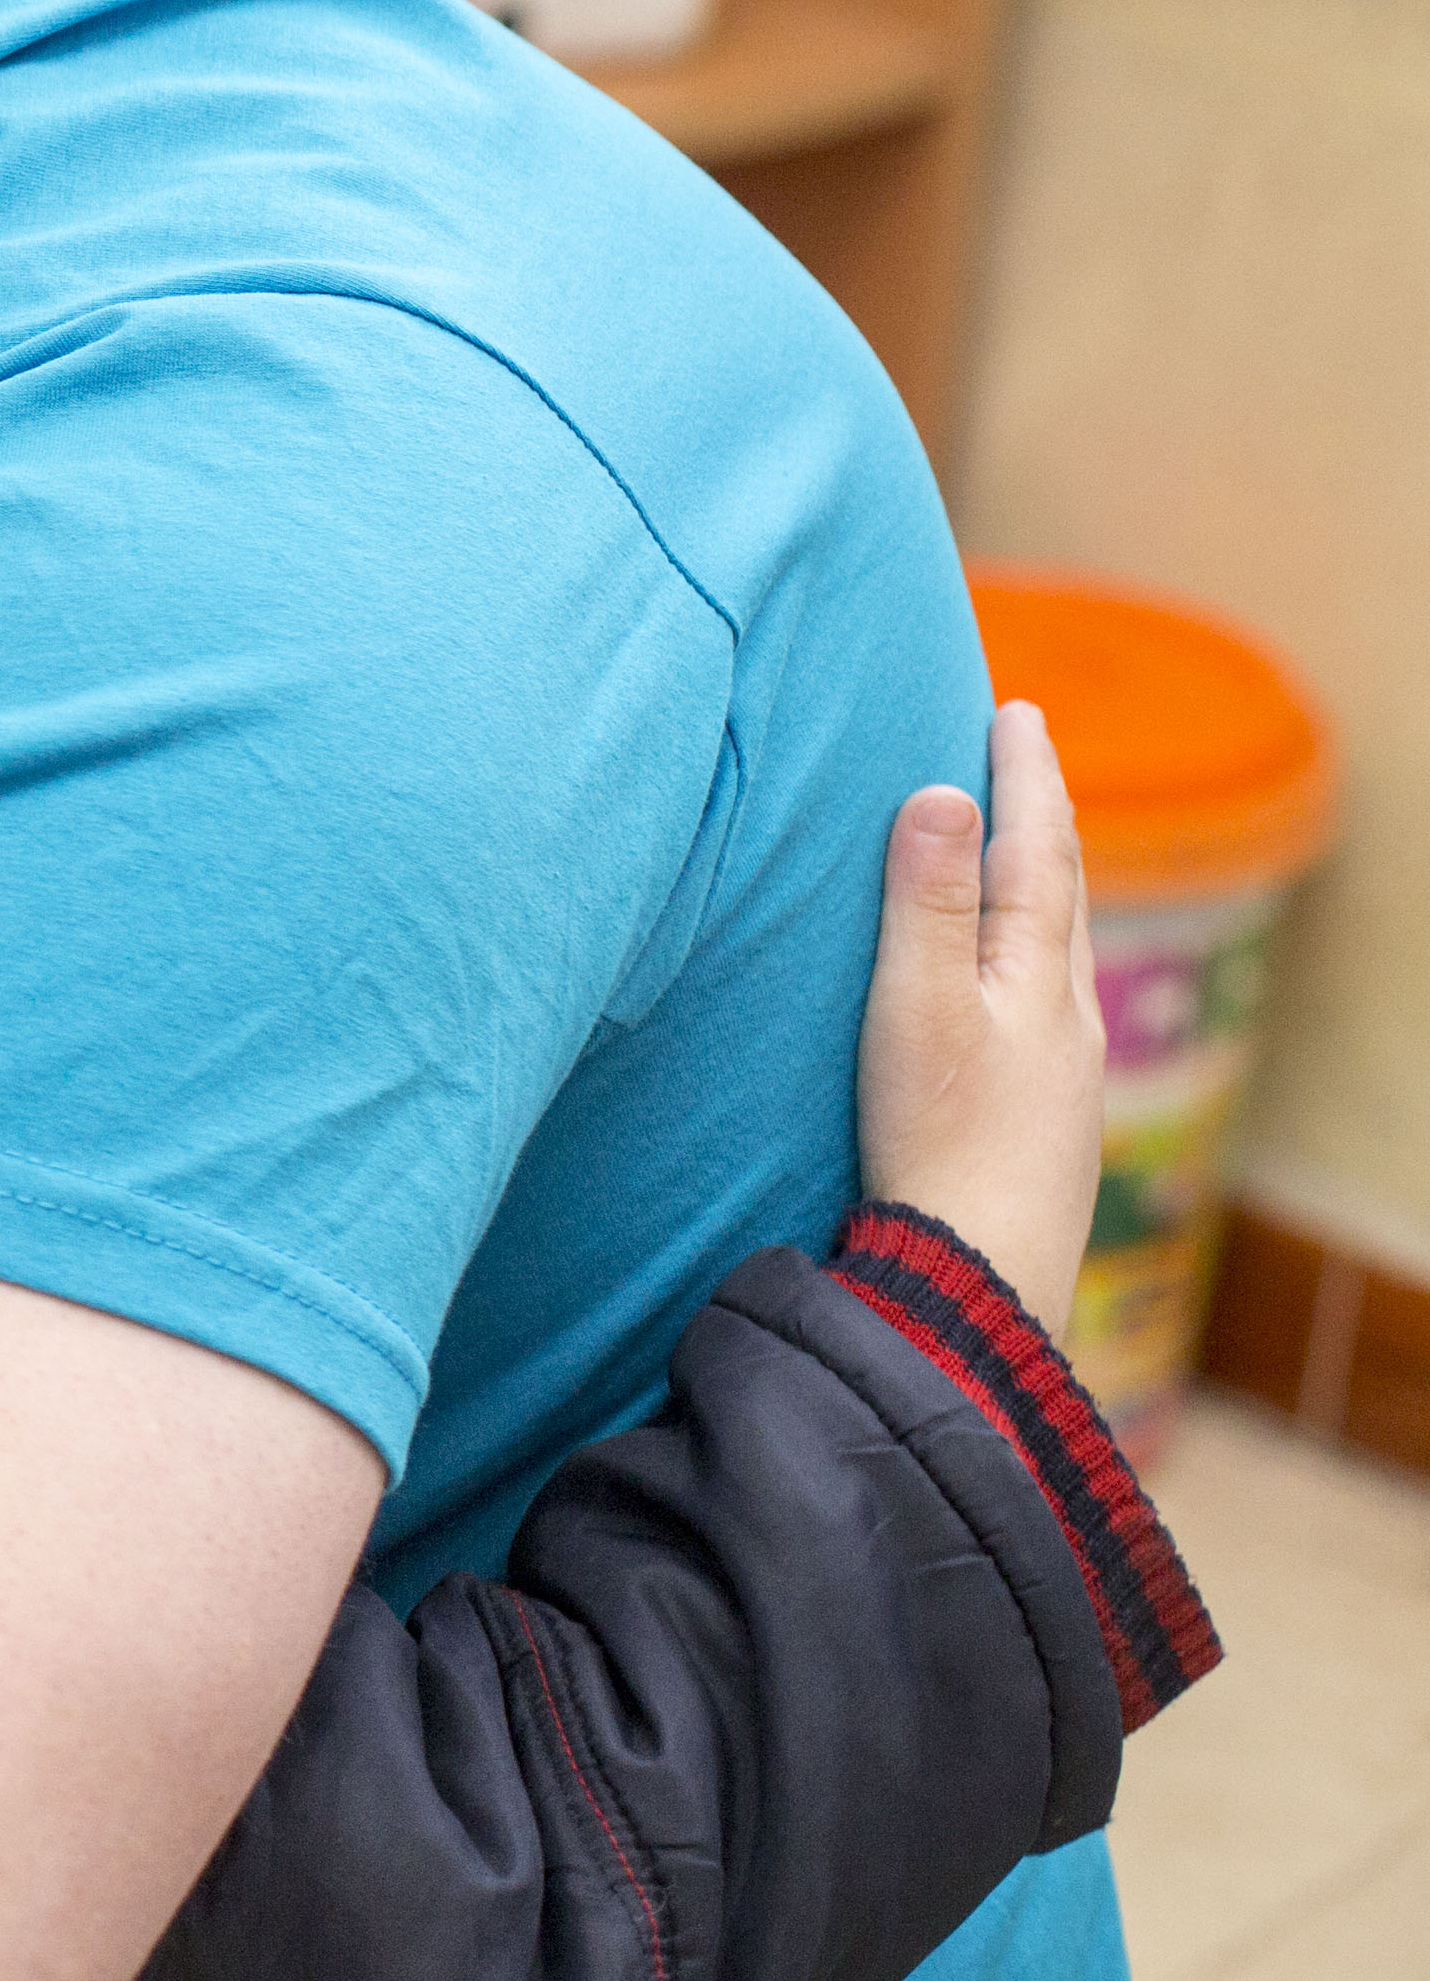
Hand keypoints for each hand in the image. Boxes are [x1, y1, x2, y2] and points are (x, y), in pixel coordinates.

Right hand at [860, 700, 1103, 1317]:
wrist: (980, 1270)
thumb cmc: (938, 1137)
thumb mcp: (915, 1005)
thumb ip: (927, 901)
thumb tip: (944, 792)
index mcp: (1037, 972)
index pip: (1039, 848)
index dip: (1024, 775)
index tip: (1014, 710)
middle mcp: (1066, 1011)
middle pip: (1064, 889)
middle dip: (1042, 814)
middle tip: (1023, 753)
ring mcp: (1063, 1066)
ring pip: (1061, 946)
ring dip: (1043, 880)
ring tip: (1020, 846)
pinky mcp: (1044, 1111)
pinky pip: (1046, 993)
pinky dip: (1030, 946)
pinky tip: (1012, 975)